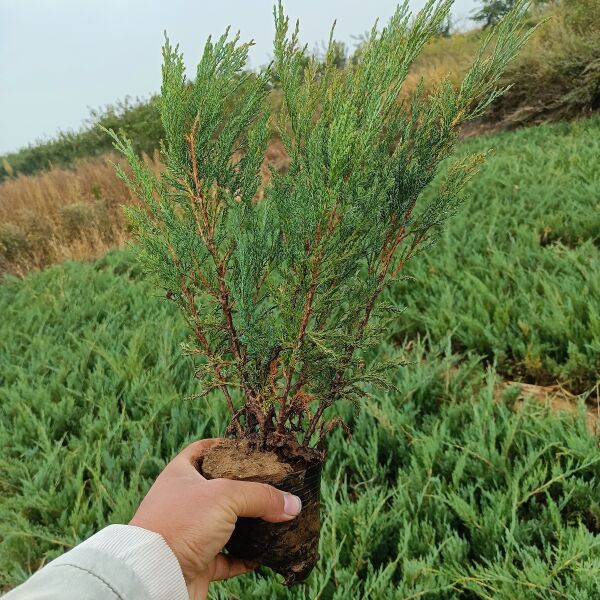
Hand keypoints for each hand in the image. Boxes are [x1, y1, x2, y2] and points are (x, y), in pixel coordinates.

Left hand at [130, 439, 301, 599]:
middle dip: (244, 488)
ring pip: (225, 523)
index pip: (203, 450)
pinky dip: (245, 556)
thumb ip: (261, 496)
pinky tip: (263, 554)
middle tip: (271, 485)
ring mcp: (190, 533)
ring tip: (274, 518)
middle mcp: (184, 501)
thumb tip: (293, 504)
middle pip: (218, 488)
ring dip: (248, 523)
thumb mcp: (225, 496)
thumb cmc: (180, 524)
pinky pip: (227, 557)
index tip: (250, 449)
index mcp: (182, 474)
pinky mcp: (197, 562)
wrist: (154, 577)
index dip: (225, 446)